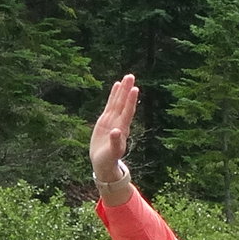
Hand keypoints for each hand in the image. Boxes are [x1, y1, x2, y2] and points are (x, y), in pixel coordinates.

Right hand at [91, 75, 138, 200]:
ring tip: (126, 77)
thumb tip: (117, 131)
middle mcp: (119, 122)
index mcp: (122, 129)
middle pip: (123, 103)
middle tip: (131, 76)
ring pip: (117, 102)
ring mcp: (113, 120)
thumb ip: (115, 142)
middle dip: (127, 90)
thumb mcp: (112, 152)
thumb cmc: (109, 160)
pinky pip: (110, 104)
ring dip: (122, 90)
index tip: (135, 89)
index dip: (130, 101)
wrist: (103, 163)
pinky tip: (116, 86)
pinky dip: (113, 95)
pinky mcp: (106, 120)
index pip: (127, 112)